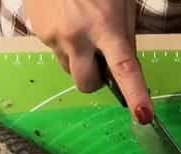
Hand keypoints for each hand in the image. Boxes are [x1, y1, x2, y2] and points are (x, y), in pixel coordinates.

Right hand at [25, 0, 152, 122]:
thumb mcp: (122, 2)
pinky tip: (64, 16)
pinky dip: (63, 41)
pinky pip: (55, 49)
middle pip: (86, 84)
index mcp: (105, 26)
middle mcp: (77, 37)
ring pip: (68, 67)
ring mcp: (54, 37)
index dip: (136, 94)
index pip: (124, 68)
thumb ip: (125, 35)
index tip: (144, 116)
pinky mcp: (37, 32)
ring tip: (78, 25)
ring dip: (77, 57)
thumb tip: (126, 65)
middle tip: (100, 59)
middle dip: (95, 79)